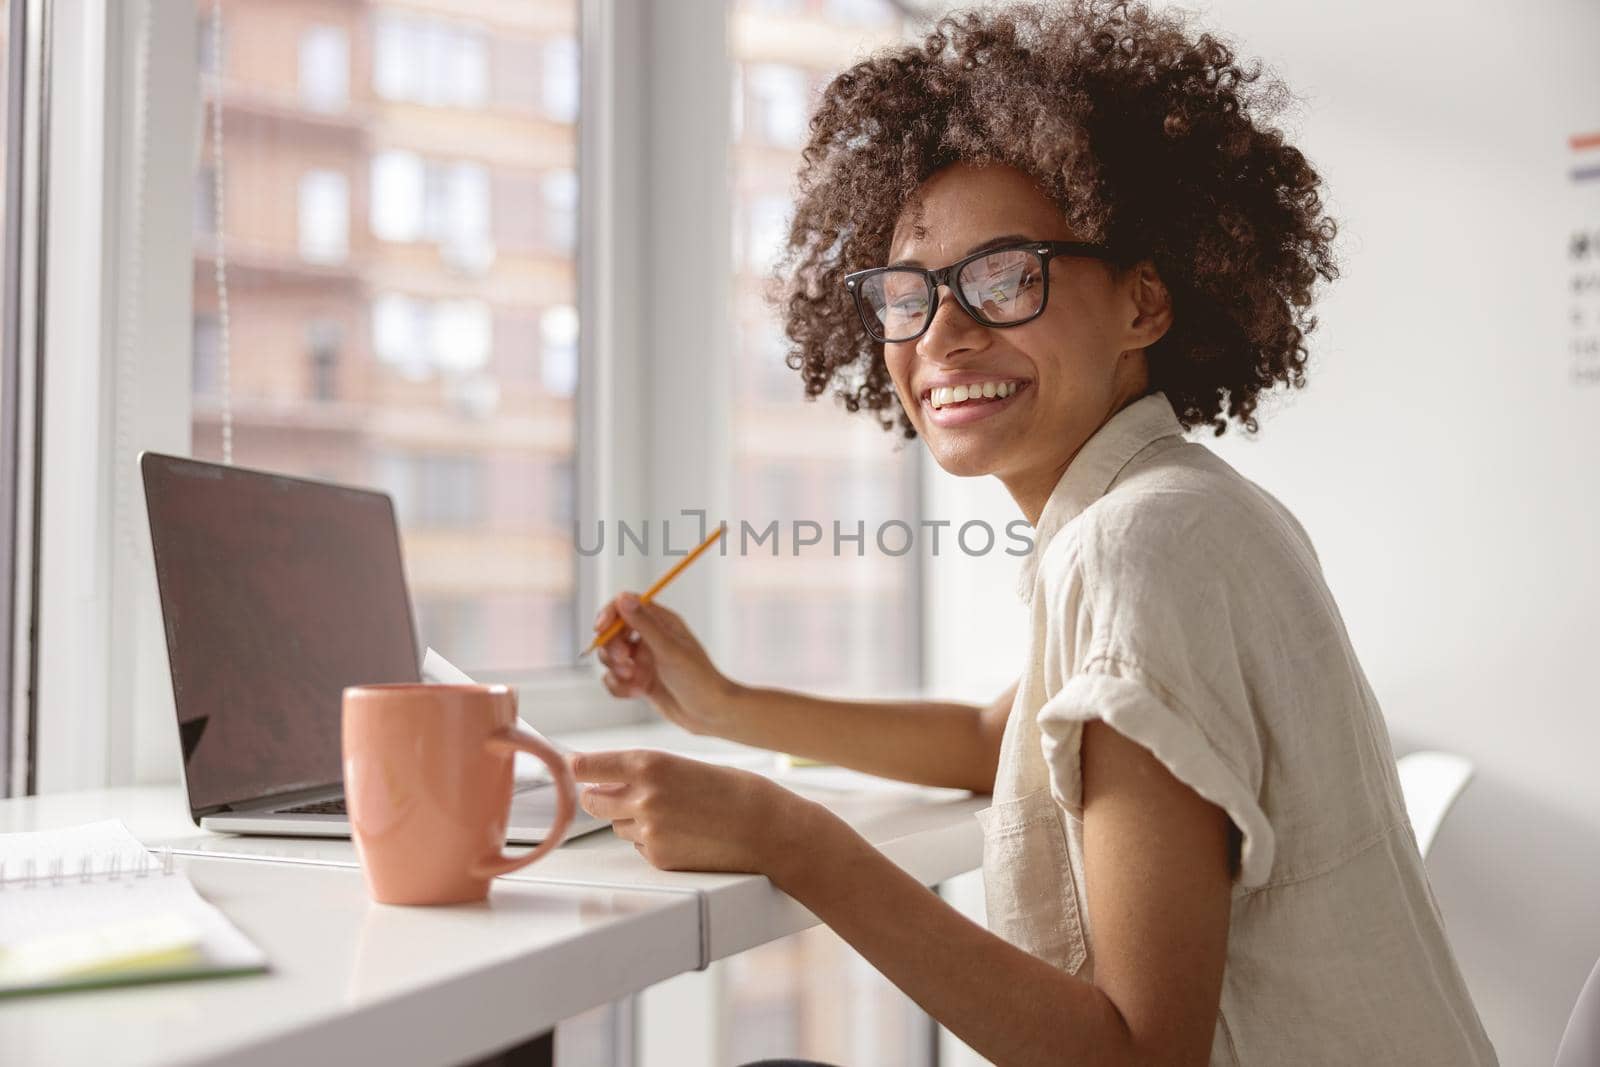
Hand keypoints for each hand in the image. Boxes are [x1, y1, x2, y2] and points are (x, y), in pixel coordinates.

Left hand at [570, 749, 826, 875]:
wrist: (768, 828)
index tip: (573, 768)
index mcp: (650, 764)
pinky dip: (652, 841)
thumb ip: (646, 772)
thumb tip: (607, 780)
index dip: (579, 768)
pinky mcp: (659, 858)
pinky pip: (639, 848)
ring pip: (618, 825)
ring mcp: (649, 830)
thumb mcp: (686, 766)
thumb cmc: (735, 791)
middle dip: (597, 796)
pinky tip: (684, 834)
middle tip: (607, 793)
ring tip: (673, 814)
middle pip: (592, 800)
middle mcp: (643, 796)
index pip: (588, 767)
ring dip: (631, 819)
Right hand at [592, 593, 740, 736]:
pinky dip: (619, 687)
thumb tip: (623, 598)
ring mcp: (644, 660)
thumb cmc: (697, 678)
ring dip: (615, 669)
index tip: (600, 629)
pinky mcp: (640, 681)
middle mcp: (650, 638)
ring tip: (634, 679)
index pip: (626, 606)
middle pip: (613, 632)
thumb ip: (644, 624)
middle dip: (612, 647)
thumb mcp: (669, 649)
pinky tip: (636, 693)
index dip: (609, 614)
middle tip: (625, 661)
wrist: (710, 713)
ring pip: (611, 657)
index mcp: (661, 622)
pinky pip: (615, 679)